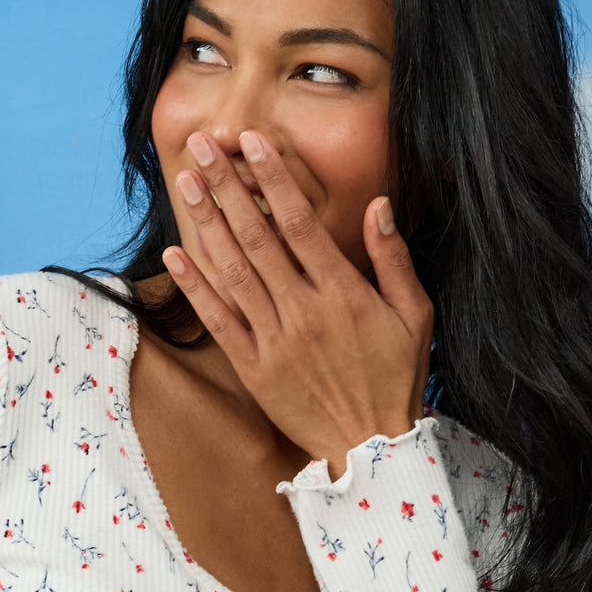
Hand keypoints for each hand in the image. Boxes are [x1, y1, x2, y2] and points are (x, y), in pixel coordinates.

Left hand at [162, 129, 432, 472]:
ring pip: (233, 272)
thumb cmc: (396, 378)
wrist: (372, 448)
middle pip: (258, 238)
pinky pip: (219, 321)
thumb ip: (394, 259)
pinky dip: (196, 287)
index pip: (300, 224)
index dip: (273, 180)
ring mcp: (275, 341)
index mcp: (343, 294)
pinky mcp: (254, 369)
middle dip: (227, 188)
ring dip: (207, 224)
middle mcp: (304, 312)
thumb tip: (379, 205)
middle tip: (202, 146)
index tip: (252, 144)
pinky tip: (176, 253)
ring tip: (186, 182)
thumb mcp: (415, 315)